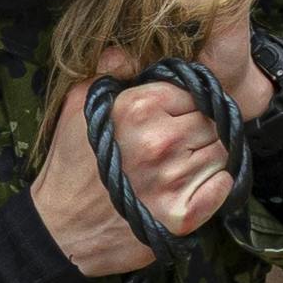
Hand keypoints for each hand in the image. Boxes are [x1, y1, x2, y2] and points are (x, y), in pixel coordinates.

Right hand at [32, 70, 241, 276]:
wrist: (59, 229)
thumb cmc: (70, 166)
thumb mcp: (79, 105)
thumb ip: (110, 73)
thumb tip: (129, 53)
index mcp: (139, 107)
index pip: (194, 93)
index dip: (183, 107)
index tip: (168, 120)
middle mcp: (160, 141)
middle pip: (211, 123)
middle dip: (196, 133)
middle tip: (169, 149)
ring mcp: (173, 179)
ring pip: (220, 154)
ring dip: (203, 160)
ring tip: (171, 170)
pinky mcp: (182, 215)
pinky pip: (223, 186)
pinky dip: (214, 186)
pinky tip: (187, 188)